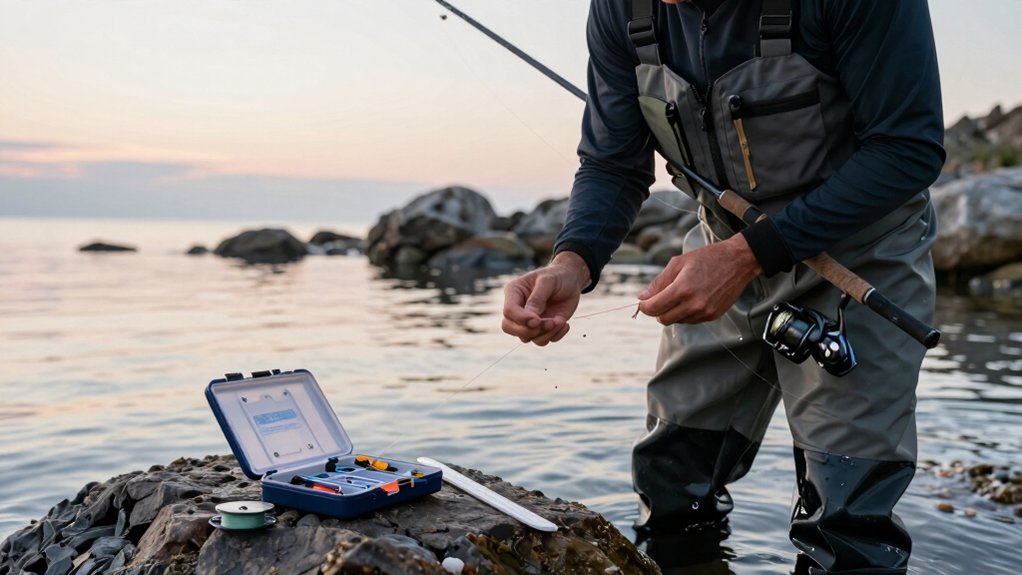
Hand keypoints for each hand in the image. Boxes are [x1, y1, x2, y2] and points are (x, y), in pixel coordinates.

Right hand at [501, 252, 589, 345]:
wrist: (571, 281)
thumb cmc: (558, 276)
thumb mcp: (548, 281)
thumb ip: (537, 298)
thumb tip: (531, 317)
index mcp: (513, 292)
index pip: (509, 311)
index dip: (521, 319)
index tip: (538, 319)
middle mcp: (517, 308)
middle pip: (509, 327)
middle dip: (529, 331)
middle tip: (549, 323)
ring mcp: (527, 320)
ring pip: (526, 338)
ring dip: (545, 334)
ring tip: (560, 321)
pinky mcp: (540, 328)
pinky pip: (542, 341)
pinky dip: (555, 335)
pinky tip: (564, 323)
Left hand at [637, 234, 761, 324]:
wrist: (738, 261)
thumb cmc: (708, 258)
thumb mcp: (679, 263)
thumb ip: (659, 282)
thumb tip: (642, 297)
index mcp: (683, 289)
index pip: (654, 308)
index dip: (645, 306)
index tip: (644, 301)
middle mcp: (694, 304)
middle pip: (663, 319)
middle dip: (657, 311)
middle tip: (659, 299)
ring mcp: (705, 312)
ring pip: (677, 321)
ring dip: (672, 312)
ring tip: (680, 294)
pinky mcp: (713, 316)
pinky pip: (691, 321)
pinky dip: (686, 313)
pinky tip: (692, 299)